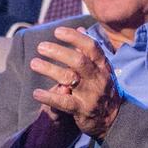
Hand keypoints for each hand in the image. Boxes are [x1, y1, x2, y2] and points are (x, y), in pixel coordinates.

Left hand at [28, 25, 122, 140]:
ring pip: (69, 79)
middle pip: (78, 61)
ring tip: (34, 63)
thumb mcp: (101, 68)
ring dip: (50, 69)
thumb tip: (80, 28)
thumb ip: (89, 50)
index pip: (91, 47)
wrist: (112, 120)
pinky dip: (49, 97)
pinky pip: (64, 103)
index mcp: (103, 66)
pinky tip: (36, 93)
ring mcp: (90, 94)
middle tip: (41, 47)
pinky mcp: (82, 110)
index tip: (57, 31)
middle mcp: (98, 78)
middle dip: (59, 52)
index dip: (75, 37)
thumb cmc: (102, 88)